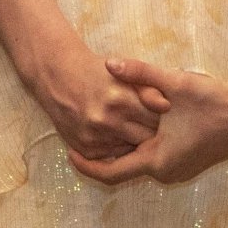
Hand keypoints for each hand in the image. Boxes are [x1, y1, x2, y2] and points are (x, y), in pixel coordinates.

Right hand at [23, 35, 169, 160]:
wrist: (59, 77)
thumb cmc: (97, 71)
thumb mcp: (124, 73)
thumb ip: (148, 88)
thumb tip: (166, 106)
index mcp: (121, 99)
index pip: (155, 119)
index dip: (164, 118)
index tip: (168, 115)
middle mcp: (107, 121)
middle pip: (144, 138)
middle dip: (153, 133)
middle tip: (159, 127)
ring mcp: (95, 137)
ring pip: (129, 150)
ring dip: (136, 142)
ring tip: (138, 130)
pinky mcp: (85, 148)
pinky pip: (111, 156)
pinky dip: (119, 148)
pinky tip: (121, 136)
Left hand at [67, 57, 227, 185]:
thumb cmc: (214, 101)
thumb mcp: (175, 83)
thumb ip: (141, 73)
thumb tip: (109, 63)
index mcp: (157, 159)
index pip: (111, 172)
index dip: (87, 164)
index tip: (68, 152)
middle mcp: (166, 172)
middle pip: (125, 168)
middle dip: (105, 153)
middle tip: (85, 135)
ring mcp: (179, 170)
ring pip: (142, 163)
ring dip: (126, 149)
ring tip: (108, 129)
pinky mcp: (190, 163)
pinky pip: (157, 160)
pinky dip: (144, 148)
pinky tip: (141, 127)